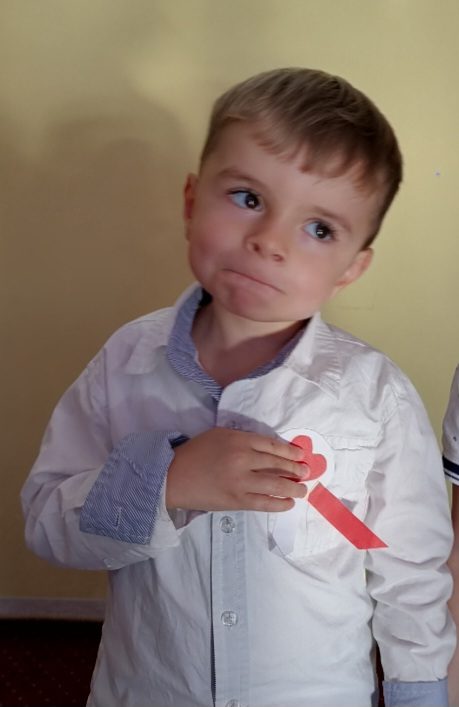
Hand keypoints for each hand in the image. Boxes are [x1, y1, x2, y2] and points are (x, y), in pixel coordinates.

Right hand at [166, 427, 307, 512]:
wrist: (174, 477)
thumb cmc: (197, 453)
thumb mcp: (220, 435)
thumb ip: (244, 439)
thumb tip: (271, 450)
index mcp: (239, 440)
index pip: (272, 445)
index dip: (290, 452)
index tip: (301, 455)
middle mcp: (243, 460)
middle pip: (278, 465)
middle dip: (296, 470)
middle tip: (307, 473)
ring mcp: (241, 482)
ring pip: (275, 485)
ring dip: (293, 488)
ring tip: (302, 489)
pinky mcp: (237, 501)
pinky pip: (264, 503)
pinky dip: (280, 504)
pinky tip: (289, 503)